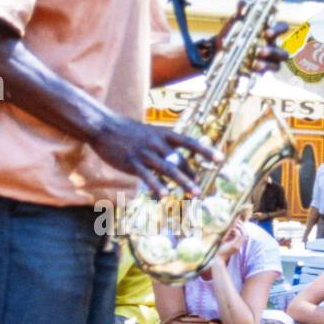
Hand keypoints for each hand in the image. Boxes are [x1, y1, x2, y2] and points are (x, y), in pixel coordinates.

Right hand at [88, 112, 218, 195]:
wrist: (104, 127)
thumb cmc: (128, 132)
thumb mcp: (149, 133)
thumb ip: (164, 145)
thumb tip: (178, 159)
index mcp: (163, 134)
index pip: (189, 142)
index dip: (205, 151)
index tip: (220, 159)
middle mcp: (157, 143)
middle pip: (180, 160)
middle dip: (192, 176)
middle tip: (201, 191)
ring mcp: (145, 153)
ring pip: (168, 169)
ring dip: (183, 182)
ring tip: (194, 194)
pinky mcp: (132, 162)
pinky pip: (147, 176)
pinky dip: (157, 186)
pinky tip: (165, 197)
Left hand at [215, 1, 289, 74]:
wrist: (219, 48)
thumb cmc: (234, 32)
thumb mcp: (236, 21)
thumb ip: (240, 13)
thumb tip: (242, 4)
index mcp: (270, 31)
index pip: (282, 28)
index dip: (278, 30)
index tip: (267, 32)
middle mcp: (272, 46)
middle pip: (283, 51)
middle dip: (273, 51)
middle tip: (260, 50)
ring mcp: (268, 60)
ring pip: (277, 64)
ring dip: (267, 64)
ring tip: (255, 62)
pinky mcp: (261, 70)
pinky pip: (265, 72)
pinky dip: (259, 70)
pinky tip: (250, 68)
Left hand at [215, 220, 245, 264]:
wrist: (218, 258)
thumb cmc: (221, 249)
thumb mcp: (226, 240)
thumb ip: (230, 235)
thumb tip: (231, 227)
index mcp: (238, 244)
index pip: (245, 235)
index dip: (243, 228)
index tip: (238, 222)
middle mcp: (239, 245)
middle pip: (246, 234)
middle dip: (243, 227)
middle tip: (238, 221)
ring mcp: (237, 246)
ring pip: (244, 235)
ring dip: (240, 228)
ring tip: (236, 224)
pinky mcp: (234, 246)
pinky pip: (239, 236)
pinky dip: (236, 231)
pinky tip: (232, 229)